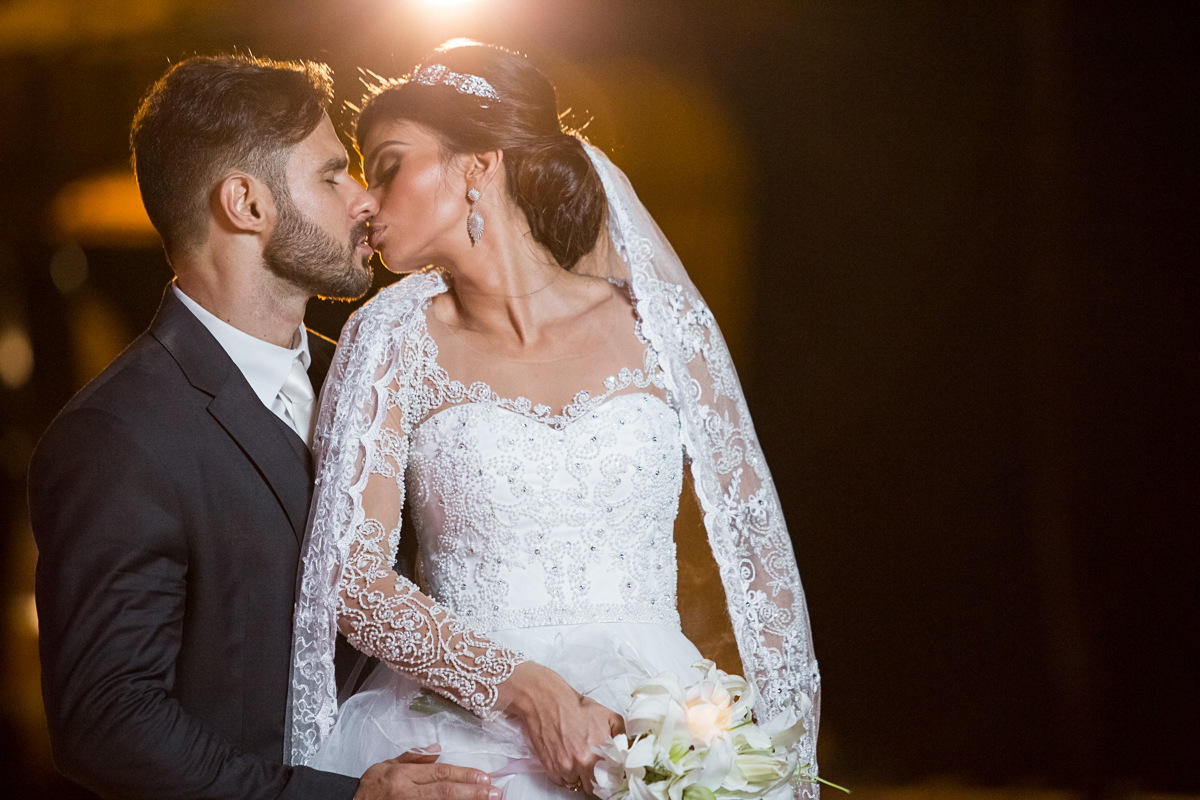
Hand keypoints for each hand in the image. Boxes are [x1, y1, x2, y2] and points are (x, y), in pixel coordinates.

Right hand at [354, 745, 500, 799]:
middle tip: (494, 793)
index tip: (484, 778)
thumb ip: (412, 759)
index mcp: (403, 777)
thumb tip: (436, 749)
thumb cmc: (370, 789)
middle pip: (445, 792)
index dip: (464, 775)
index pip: (440, 774)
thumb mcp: (386, 766)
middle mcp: (407, 794)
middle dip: (472, 793)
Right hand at [496, 662, 624, 793]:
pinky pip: (560, 781)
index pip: (608, 783)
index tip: (608, 776)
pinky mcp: (549, 768)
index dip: (609, 780)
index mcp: (598, 754)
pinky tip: (565, 758)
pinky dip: (564, 774)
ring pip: (575, 784)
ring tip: (577, 759)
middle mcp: (581, 764)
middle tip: (593, 768)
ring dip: (578, 776)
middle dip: (594, 780)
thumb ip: (623, 736)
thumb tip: (630, 751)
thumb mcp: (609, 716)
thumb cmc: (578, 708)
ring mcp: (563, 767)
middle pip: (591, 788)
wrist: (549, 702)